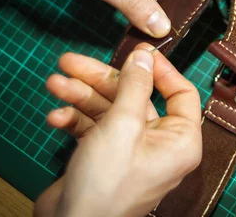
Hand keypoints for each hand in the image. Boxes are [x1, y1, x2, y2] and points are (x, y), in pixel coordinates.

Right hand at [33, 44, 201, 216]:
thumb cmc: (106, 184)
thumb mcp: (123, 126)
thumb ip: (135, 86)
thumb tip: (145, 55)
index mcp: (180, 139)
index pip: (181, 93)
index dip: (160, 70)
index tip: (137, 51)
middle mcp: (159, 143)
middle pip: (136, 97)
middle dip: (101, 80)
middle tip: (71, 62)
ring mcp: (131, 150)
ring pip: (110, 110)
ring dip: (80, 96)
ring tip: (54, 83)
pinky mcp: (106, 156)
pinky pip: (95, 128)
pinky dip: (75, 120)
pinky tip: (55, 117)